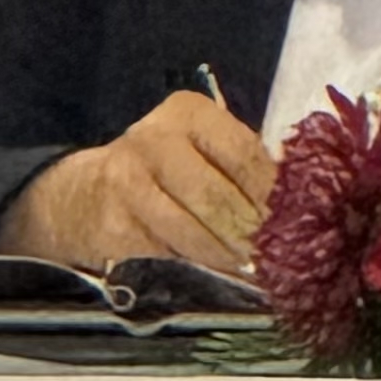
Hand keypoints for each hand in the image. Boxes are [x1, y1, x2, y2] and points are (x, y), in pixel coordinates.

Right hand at [0, 92, 274, 276]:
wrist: (84, 195)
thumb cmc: (165, 169)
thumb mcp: (202, 149)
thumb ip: (242, 166)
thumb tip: (295, 202)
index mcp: (189, 112)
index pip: (243, 153)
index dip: (272, 192)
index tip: (296, 218)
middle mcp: (155, 140)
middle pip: (216, 194)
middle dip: (251, 229)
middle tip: (276, 251)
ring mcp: (128, 183)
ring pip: (191, 228)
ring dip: (227, 253)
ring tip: (252, 266)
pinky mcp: (113, 224)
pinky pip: (167, 250)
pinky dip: (197, 263)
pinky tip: (216, 268)